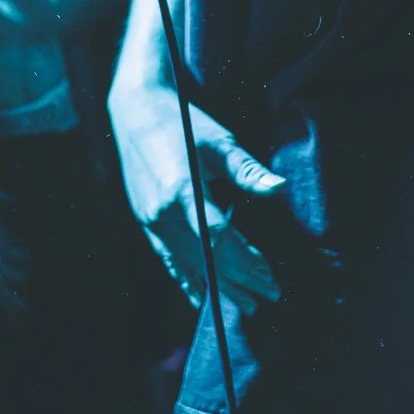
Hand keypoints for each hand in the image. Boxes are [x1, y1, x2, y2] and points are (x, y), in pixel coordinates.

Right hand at [109, 80, 283, 315]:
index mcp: (182, 189)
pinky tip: (201, 296)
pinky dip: (186, 279)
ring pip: (189, 263)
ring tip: (245, 303)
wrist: (135, 110)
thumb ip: (246, 170)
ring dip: (218, 286)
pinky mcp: (144, 221)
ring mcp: (150, 220)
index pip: (220, 240)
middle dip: (240, 280)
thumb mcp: (218, 141)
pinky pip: (168, 259)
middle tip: (269, 295)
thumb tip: (279, 188)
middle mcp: (163, 212)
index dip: (247, 262)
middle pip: (206, 258)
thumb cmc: (181, 120)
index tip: (270, 275)